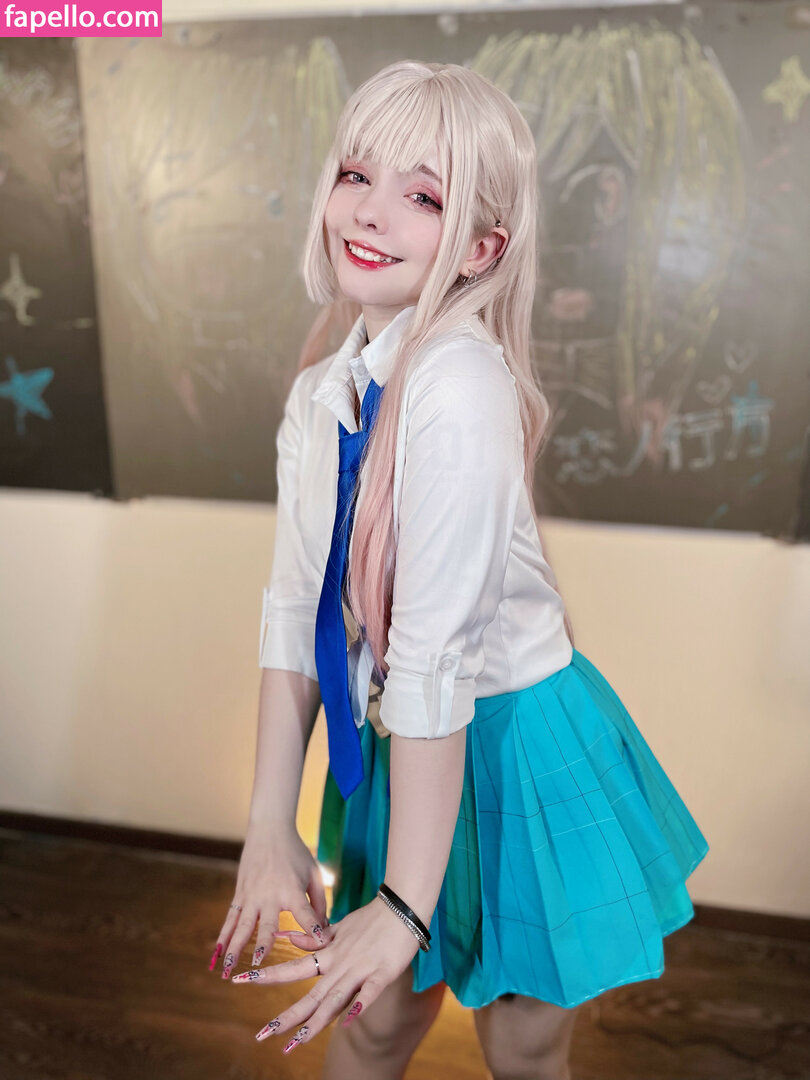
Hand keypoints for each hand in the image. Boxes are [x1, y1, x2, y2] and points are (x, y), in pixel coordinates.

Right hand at [208, 824, 333, 979]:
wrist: (270, 830)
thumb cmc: (296, 853)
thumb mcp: (313, 873)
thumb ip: (318, 902)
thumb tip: (321, 930)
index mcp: (291, 889)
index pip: (304, 913)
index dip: (313, 929)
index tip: (319, 944)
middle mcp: (270, 895)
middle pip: (266, 924)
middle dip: (263, 945)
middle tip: (258, 966)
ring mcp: (252, 895)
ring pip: (241, 926)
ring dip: (234, 948)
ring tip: (228, 970)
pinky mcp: (240, 894)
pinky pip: (230, 918)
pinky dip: (223, 937)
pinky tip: (216, 954)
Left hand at [231, 895, 421, 1053]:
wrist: (401, 907)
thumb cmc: (371, 919)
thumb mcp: (339, 927)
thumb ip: (315, 937)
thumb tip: (287, 936)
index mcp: (329, 954)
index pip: (294, 968)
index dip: (268, 976)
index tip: (241, 981)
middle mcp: (339, 964)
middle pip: (310, 994)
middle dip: (286, 1017)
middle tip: (261, 1035)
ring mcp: (360, 969)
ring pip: (334, 999)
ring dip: (314, 1022)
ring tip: (295, 1042)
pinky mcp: (382, 973)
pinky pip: (369, 992)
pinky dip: (358, 1005)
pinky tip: (347, 1021)